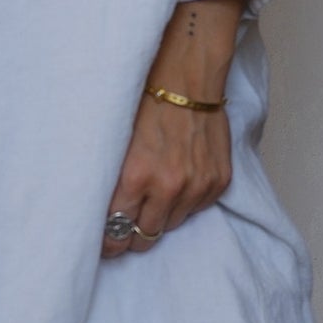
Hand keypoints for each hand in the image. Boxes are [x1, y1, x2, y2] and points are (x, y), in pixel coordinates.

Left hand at [102, 90, 232, 257]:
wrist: (186, 78)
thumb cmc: (146, 103)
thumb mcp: (116, 143)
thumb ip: (112, 182)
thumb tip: (103, 216)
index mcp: (136, 177)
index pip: (117, 231)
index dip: (108, 242)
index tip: (105, 244)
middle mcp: (169, 187)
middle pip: (145, 237)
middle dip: (132, 236)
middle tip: (124, 229)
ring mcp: (197, 186)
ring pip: (171, 226)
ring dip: (160, 217)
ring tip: (152, 199)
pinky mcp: (219, 182)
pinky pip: (196, 209)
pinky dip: (185, 202)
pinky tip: (177, 182)